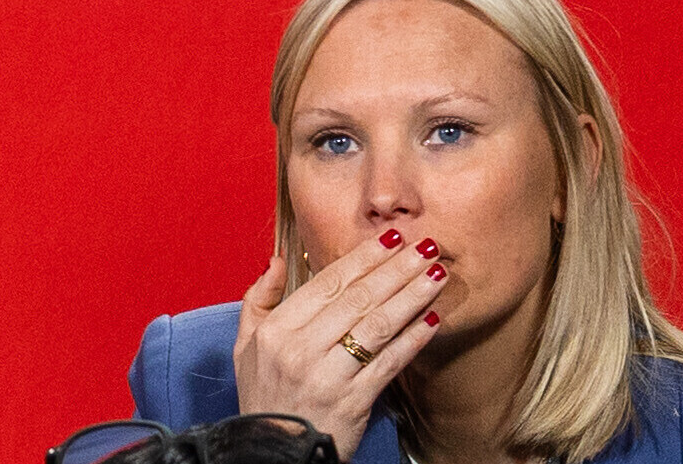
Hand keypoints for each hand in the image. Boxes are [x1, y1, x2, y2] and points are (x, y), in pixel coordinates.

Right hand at [228, 235, 440, 451]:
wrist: (272, 451)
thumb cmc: (263, 395)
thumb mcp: (245, 345)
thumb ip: (259, 298)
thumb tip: (276, 259)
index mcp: (275, 330)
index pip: (326, 283)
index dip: (362, 258)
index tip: (391, 239)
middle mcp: (300, 349)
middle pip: (357, 300)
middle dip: (396, 270)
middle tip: (427, 248)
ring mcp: (327, 376)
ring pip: (376, 326)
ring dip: (411, 298)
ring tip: (437, 276)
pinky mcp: (352, 401)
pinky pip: (388, 364)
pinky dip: (412, 341)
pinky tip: (432, 321)